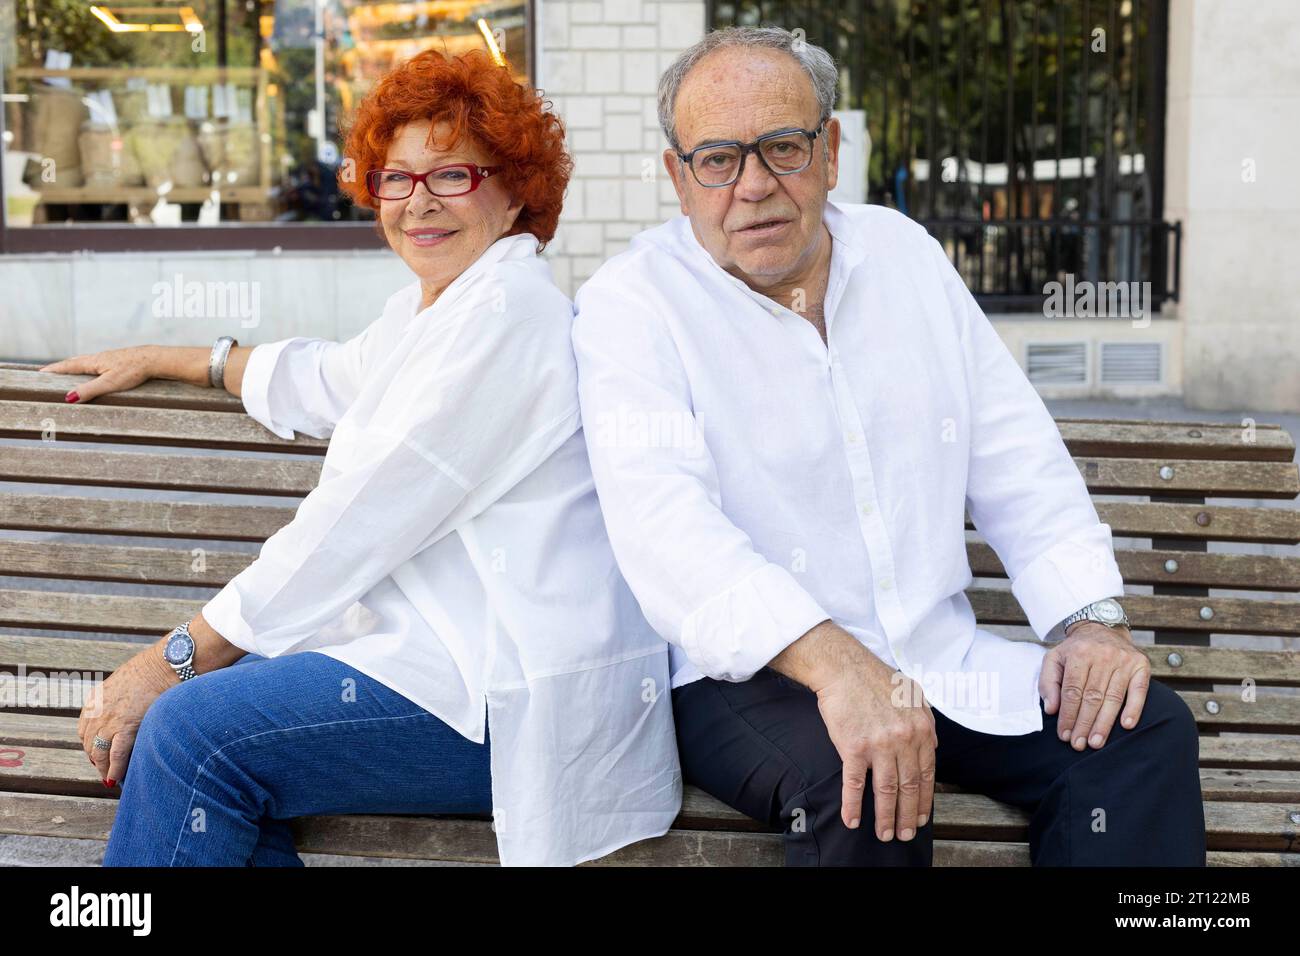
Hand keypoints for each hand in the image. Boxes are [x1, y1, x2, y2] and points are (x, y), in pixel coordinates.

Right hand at [40, 346, 158, 403]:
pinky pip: (98, 364)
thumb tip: (68, 398)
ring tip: (67, 371)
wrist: (155, 360)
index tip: (40, 373)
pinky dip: (89, 367)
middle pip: (75, 362)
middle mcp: (99, 357)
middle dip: (61, 368)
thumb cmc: (134, 371)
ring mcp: (109, 358)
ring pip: (87, 362)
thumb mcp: (109, 383)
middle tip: (48, 372)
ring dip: (74, 366)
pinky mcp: (119, 361)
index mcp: (93, 362)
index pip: (68, 366)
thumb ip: (89, 390)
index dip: (54, 370)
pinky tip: (95, 371)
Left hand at [77, 644, 175, 787]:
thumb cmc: (154, 668)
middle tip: (104, 768)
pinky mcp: (125, 728)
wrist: (165, 664)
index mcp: (96, 698)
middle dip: (95, 758)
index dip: (90, 743)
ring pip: (99, 753)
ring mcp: (110, 720)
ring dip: (103, 768)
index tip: (97, 752)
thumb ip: (121, 694)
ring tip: (109, 778)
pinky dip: (115, 770)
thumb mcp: (127, 679)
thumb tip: (130, 705)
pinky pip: (116, 755)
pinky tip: (116, 779)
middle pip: (89, 743)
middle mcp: (98, 711)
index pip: (84, 728)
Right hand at [814, 656, 937, 841]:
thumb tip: (933, 745)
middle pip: (908, 788)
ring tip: (885, 835)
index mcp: (922, 729)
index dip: (924, 802)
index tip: (921, 818)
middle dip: (908, 816)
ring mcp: (878, 745)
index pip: (926, 776)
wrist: (844, 667)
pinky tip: (852, 821)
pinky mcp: (852, 747)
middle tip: (905, 835)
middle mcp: (903, 740)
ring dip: (885, 818)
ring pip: (885, 791)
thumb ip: (926, 721)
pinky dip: (852, 806)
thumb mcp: (914, 695)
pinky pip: (853, 784)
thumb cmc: (877, 678)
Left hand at [1039, 621, 1149, 750]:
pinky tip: (1127, 725)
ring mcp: (1124, 660)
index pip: (1072, 691)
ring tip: (1096, 742)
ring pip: (1113, 697)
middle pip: (1092, 696)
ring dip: (1104, 723)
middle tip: (1079, 744)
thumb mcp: (1054, 658)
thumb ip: (1048, 682)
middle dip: (1084, 724)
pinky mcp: (1141, 665)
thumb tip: (1051, 709)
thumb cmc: (1075, 650)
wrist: (1101, 627)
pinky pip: (1139, 690)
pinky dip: (1134, 708)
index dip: (1067, 715)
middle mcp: (1102, 655)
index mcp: (1079, 653)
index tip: (1064, 735)